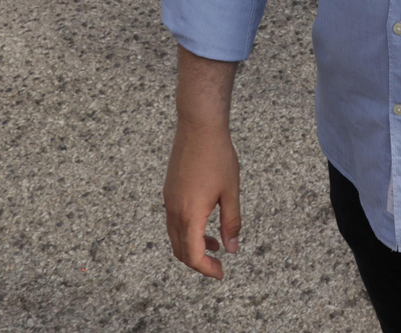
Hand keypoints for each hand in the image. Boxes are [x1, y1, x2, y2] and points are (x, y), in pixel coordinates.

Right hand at [163, 118, 242, 278]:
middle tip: (218, 266)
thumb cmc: (218, 156)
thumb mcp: (231, 192)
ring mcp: (169, 201)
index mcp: (190, 214)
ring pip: (175, 237)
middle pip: (180, 251)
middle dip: (199, 262)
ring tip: (215, 244)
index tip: (221, 274)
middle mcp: (174, 210)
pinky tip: (205, 223)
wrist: (198, 127)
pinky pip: (174, 222)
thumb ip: (231, 223)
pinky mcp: (169, 192)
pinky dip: (187, 231)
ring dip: (193, 246)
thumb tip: (231, 248)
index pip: (193, 255)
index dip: (206, 269)